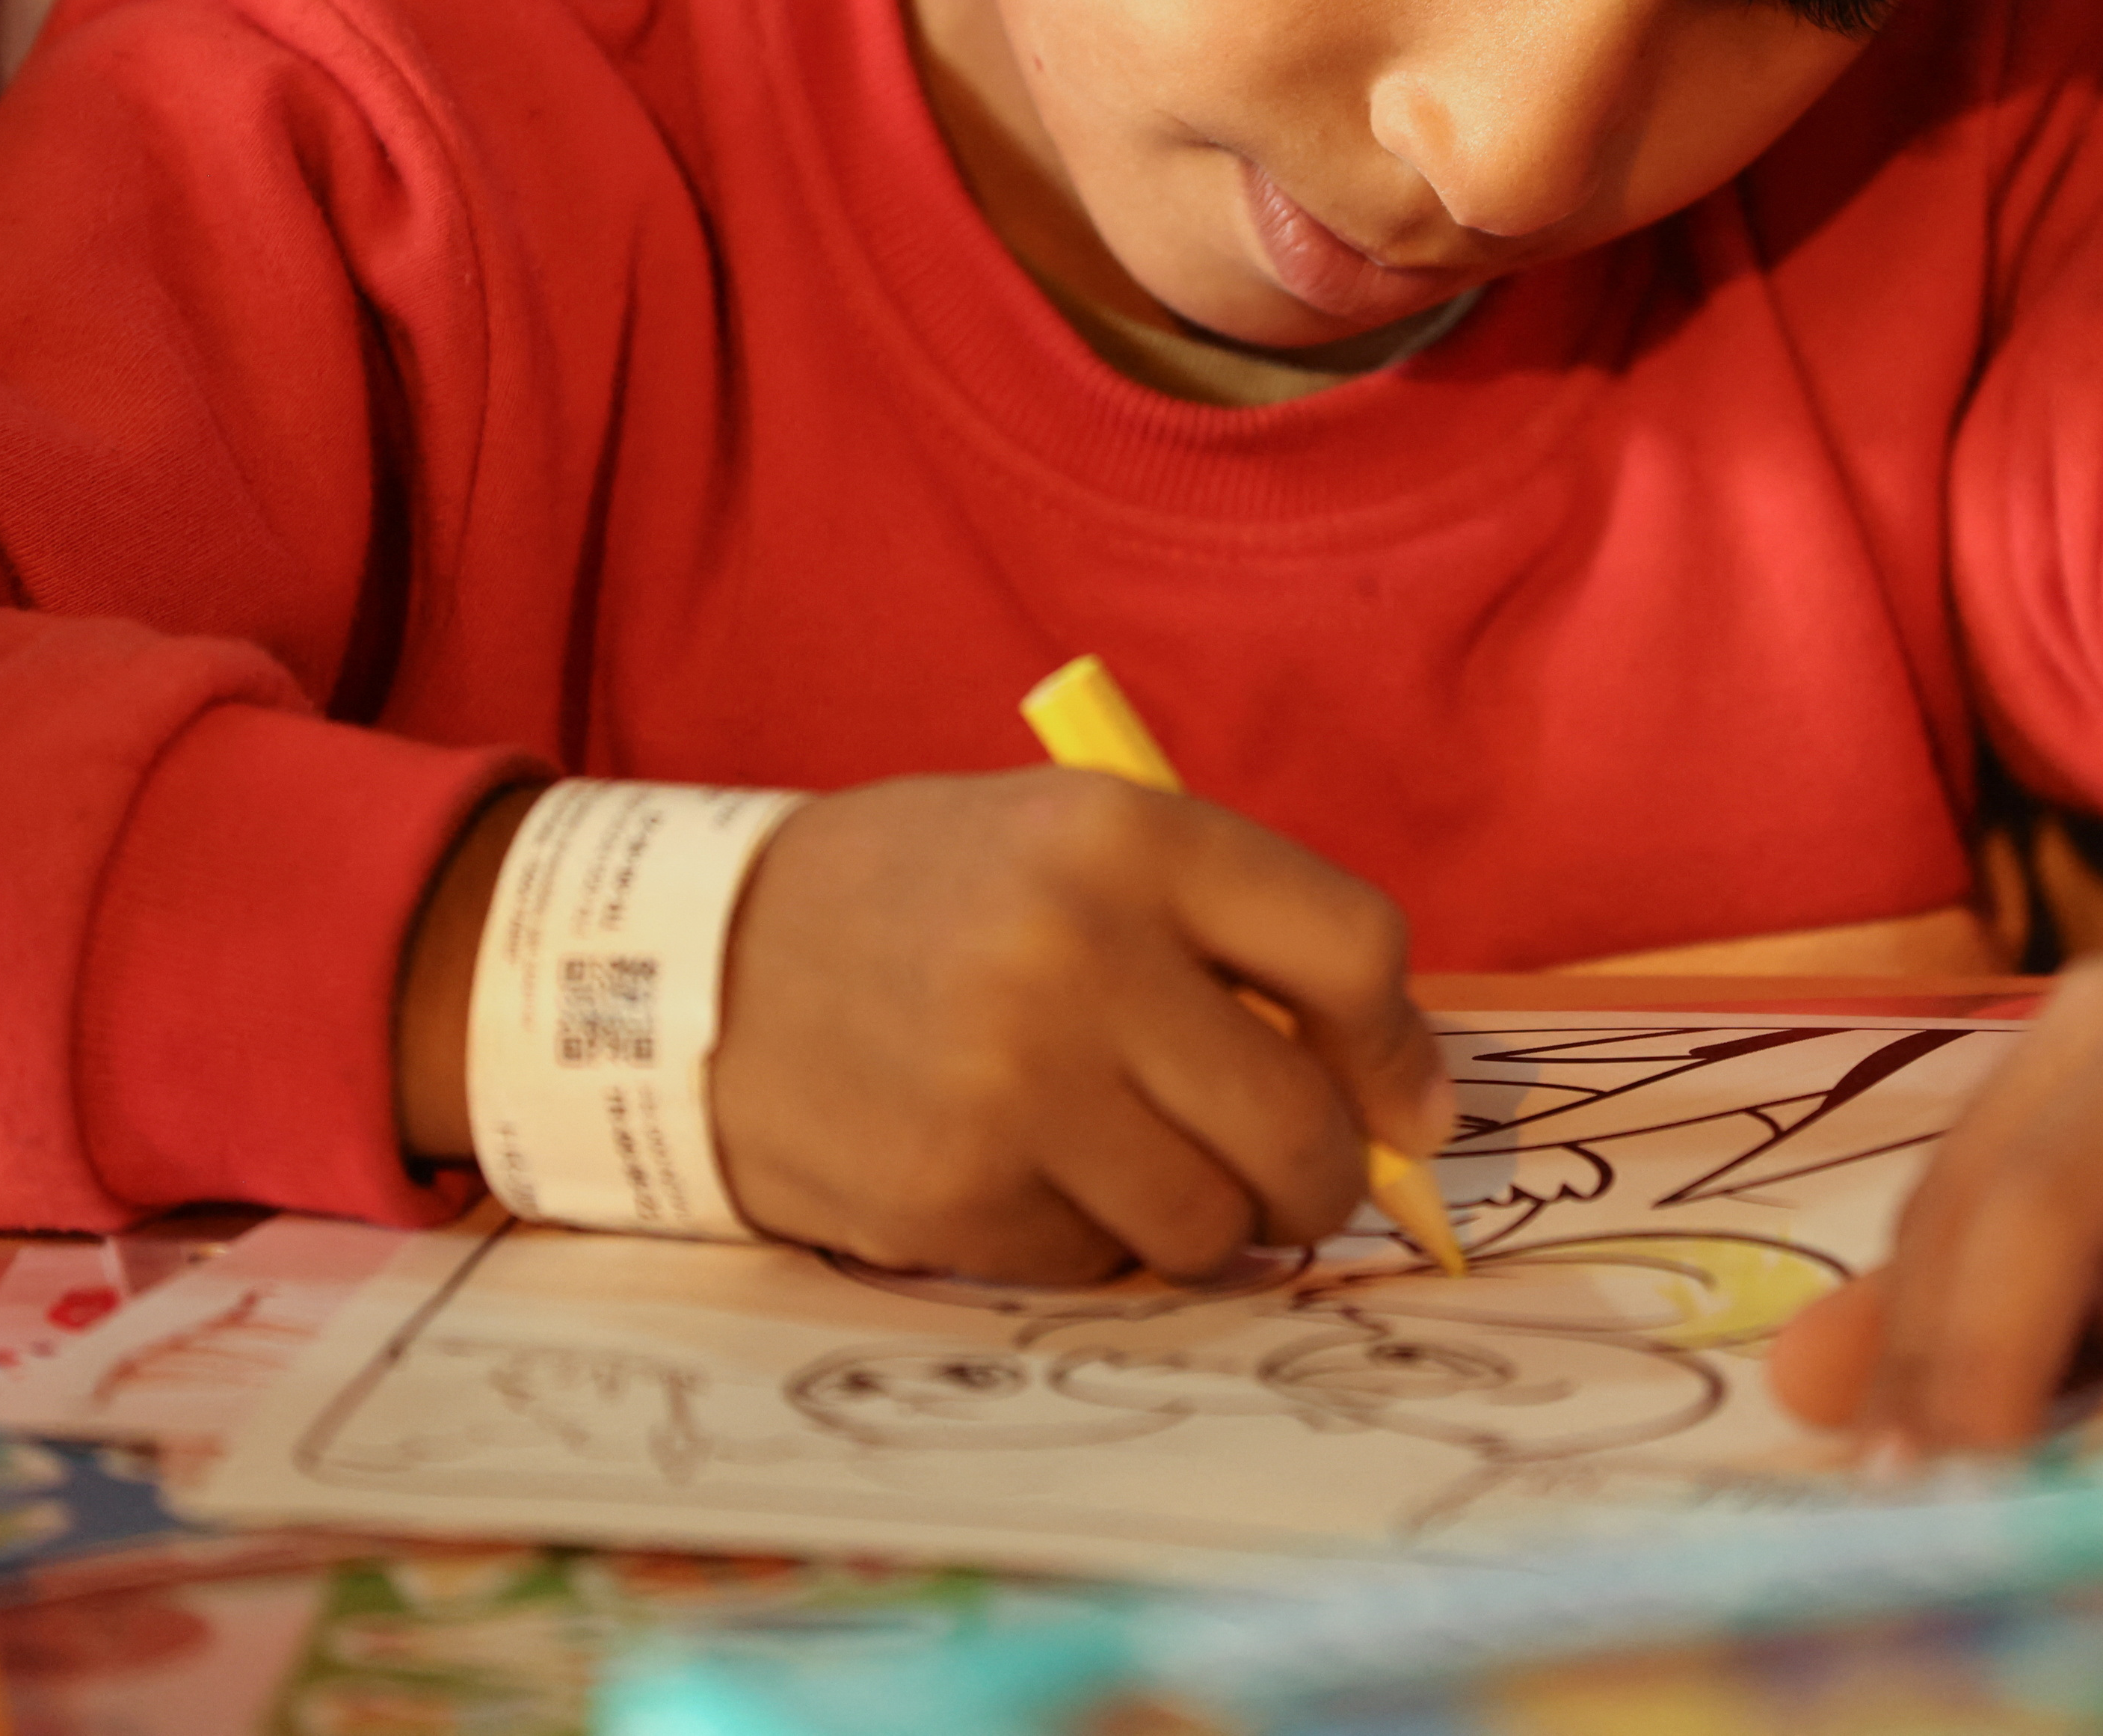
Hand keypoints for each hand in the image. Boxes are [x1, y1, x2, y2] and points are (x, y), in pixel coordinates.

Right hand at [393, 772, 1448, 1280]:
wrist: (694, 965)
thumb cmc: (927, 899)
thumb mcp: (1076, 845)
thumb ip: (1231, 940)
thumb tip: (1404, 1103)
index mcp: (1127, 837)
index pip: (1353, 954)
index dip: (1400, 1052)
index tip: (1408, 1105)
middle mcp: (1079, 955)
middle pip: (1301, 1128)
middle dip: (1322, 1177)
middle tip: (1296, 1179)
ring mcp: (1012, 1086)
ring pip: (1212, 1226)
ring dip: (1205, 1221)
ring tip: (1140, 1165)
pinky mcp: (953, 1196)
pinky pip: (1097, 1264)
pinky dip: (1089, 1241)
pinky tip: (1025, 1174)